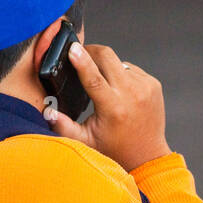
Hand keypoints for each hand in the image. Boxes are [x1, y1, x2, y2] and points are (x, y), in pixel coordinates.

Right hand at [44, 41, 170, 172]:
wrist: (147, 155)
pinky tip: (120, 90)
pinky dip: (122, 74)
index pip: (94, 78)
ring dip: (108, 68)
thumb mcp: (85, 140)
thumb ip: (63, 125)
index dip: (82, 60)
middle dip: (92, 52)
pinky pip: (132, 68)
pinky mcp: (153, 84)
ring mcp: (145, 87)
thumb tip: (48, 111)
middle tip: (82, 56)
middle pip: (108, 57)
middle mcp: (132, 94)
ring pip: (119, 62)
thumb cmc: (115, 148)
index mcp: (113, 108)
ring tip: (106, 87)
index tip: (73, 47)